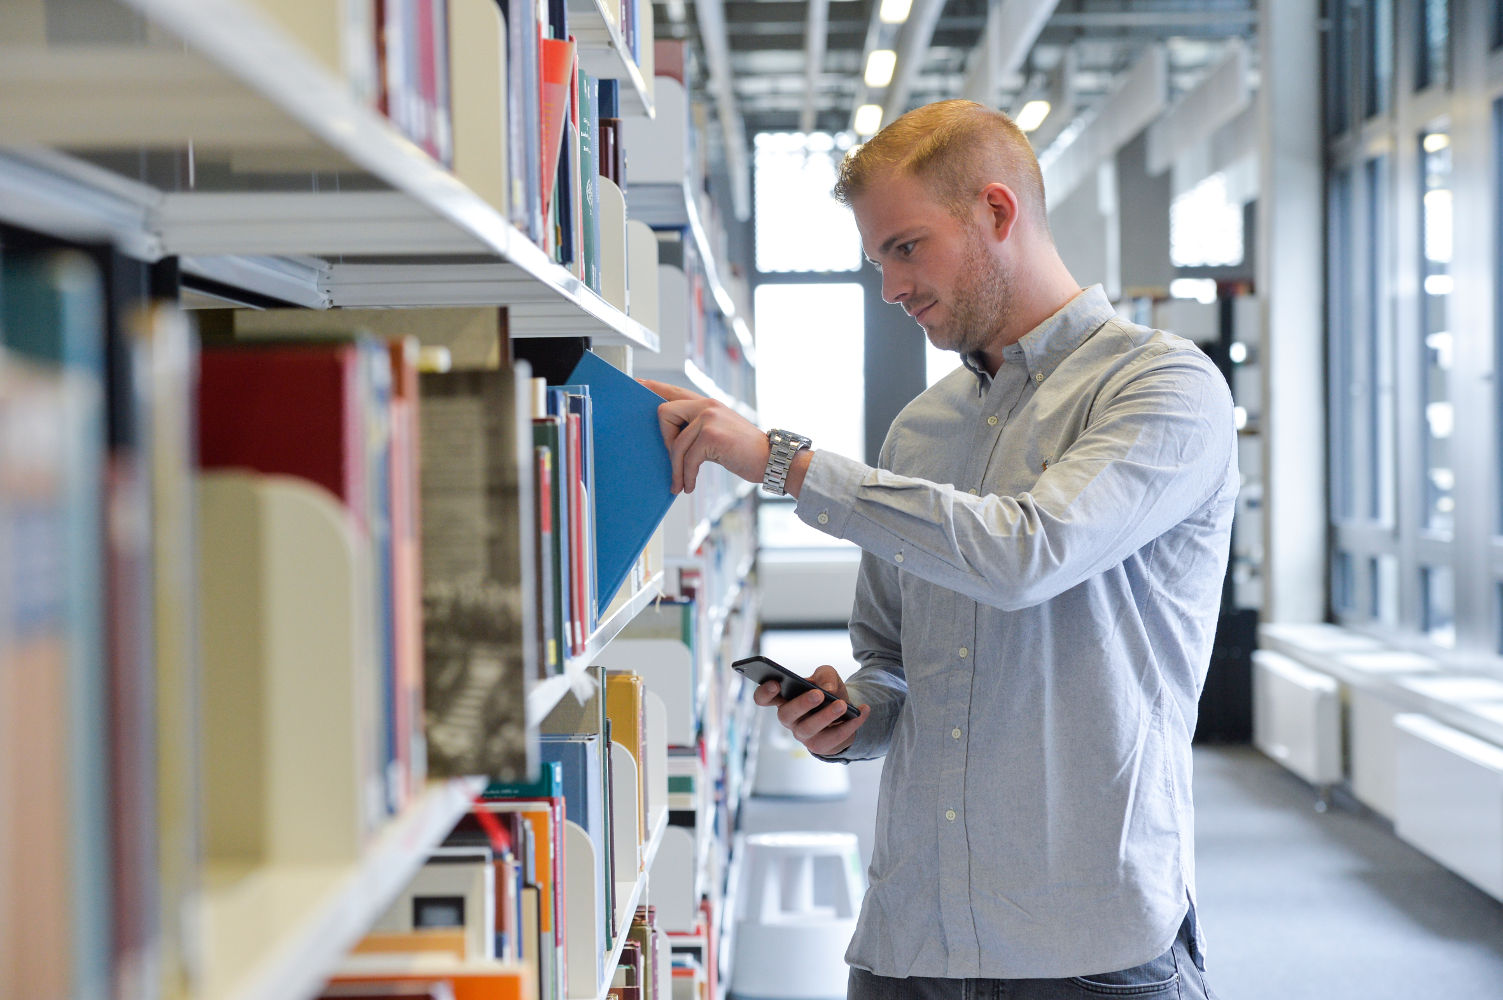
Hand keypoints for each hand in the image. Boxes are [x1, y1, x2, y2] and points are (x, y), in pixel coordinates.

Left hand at [640, 379, 770, 493]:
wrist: (771, 459)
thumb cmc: (743, 451)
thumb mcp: (718, 433)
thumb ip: (696, 429)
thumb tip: (669, 440)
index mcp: (706, 403)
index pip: (672, 390)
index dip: (653, 387)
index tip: (637, 383)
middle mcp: (706, 404)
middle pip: (664, 414)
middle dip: (665, 442)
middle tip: (676, 462)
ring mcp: (708, 417)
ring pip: (675, 444)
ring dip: (677, 470)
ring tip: (681, 483)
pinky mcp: (711, 435)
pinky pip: (687, 459)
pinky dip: (687, 477)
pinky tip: (690, 486)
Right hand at [753, 663, 869, 756]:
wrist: (846, 710)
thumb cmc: (828, 690)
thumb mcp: (827, 675)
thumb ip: (825, 676)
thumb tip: (828, 690)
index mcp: (784, 699)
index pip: (763, 698)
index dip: (765, 692)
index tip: (776, 683)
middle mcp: (790, 719)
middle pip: (786, 715)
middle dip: (801, 705)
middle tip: (818, 694)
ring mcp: (804, 735)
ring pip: (809, 730)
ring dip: (826, 717)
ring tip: (842, 705)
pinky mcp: (822, 746)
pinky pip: (834, 739)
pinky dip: (851, 725)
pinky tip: (863, 711)